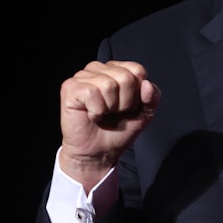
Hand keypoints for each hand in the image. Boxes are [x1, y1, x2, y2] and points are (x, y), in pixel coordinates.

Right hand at [58, 60, 159, 191]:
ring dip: (110, 107)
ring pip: (109, 84)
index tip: (128, 107)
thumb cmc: (118, 131)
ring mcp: (82, 76)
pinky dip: (96, 111)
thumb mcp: (144, 114)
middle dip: (125, 102)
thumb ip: (152, 97)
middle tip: (114, 113)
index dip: (138, 94)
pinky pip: (92, 93)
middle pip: (125, 77)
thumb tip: (146, 84)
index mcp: (116, 69)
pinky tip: (92, 115)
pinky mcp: (70, 88)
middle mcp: (98, 68)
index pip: (137, 70)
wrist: (99, 153)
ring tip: (103, 114)